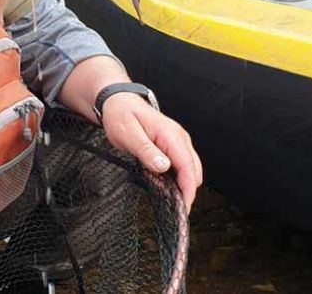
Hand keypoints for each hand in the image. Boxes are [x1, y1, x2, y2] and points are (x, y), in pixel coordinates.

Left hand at [101, 92, 202, 212]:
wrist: (117, 101)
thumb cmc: (121, 115)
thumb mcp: (128, 135)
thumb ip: (146, 151)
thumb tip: (164, 166)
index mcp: (170, 135)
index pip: (188, 168)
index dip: (188, 190)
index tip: (183, 210)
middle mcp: (179, 138)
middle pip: (194, 171)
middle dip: (187, 191)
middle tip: (174, 210)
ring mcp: (177, 141)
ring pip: (189, 169)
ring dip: (182, 185)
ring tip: (168, 201)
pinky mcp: (172, 144)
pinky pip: (181, 164)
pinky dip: (176, 177)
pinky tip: (164, 186)